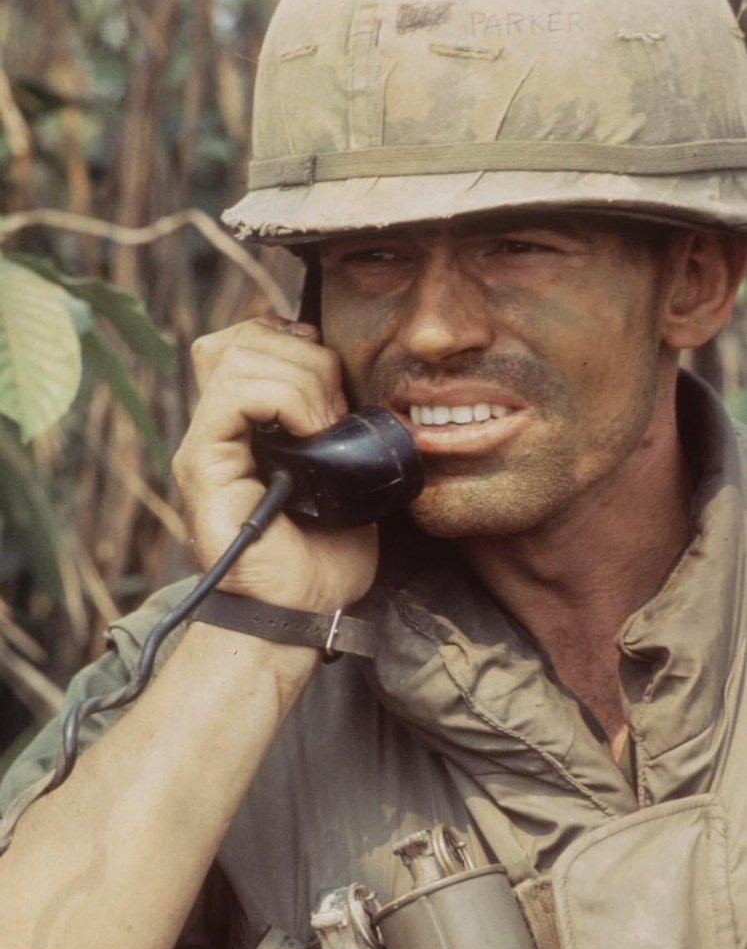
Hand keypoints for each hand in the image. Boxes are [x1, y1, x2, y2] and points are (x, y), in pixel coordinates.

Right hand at [172, 318, 378, 611]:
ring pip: (238, 355)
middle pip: (243, 337)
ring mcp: (206, 443)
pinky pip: (234, 395)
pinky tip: (310, 434)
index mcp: (249, 422)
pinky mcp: (202, 463)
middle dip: (306, 357)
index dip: (296, 340)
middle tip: (337, 412)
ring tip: (326, 427)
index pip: (252, 338)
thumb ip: (338, 424)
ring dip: (300, 380)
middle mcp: (219, 426)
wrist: (300, 611)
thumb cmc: (324, 555)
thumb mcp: (345, 473)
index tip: (337, 381)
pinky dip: (284, 398)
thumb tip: (357, 379)